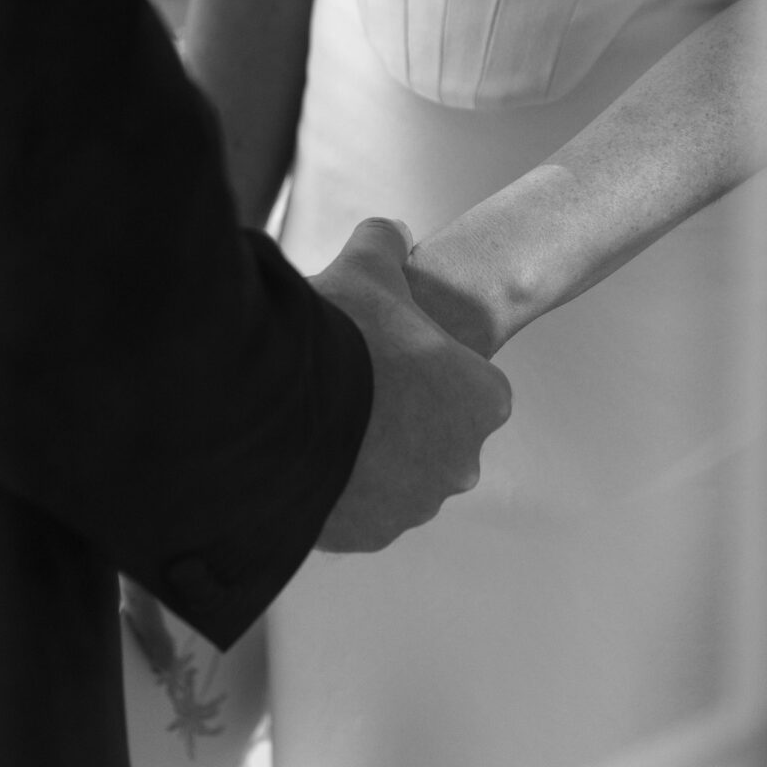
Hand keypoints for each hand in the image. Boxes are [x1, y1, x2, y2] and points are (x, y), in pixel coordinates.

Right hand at [308, 218, 511, 552]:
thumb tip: (389, 231)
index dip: (423, 362)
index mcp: (484, 398)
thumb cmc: (340, 333)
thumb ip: (387, 243)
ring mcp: (416, 505)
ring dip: (366, 456)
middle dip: (398, 416)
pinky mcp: (370, 535)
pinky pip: (355, 510)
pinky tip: (302, 454)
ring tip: (318, 420)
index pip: (466, 382)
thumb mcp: (369, 269)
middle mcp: (463, 461)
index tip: (384, 351)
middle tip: (350, 385)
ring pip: (394, 477)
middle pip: (432, 433)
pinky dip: (334, 489)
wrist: (281, 407)